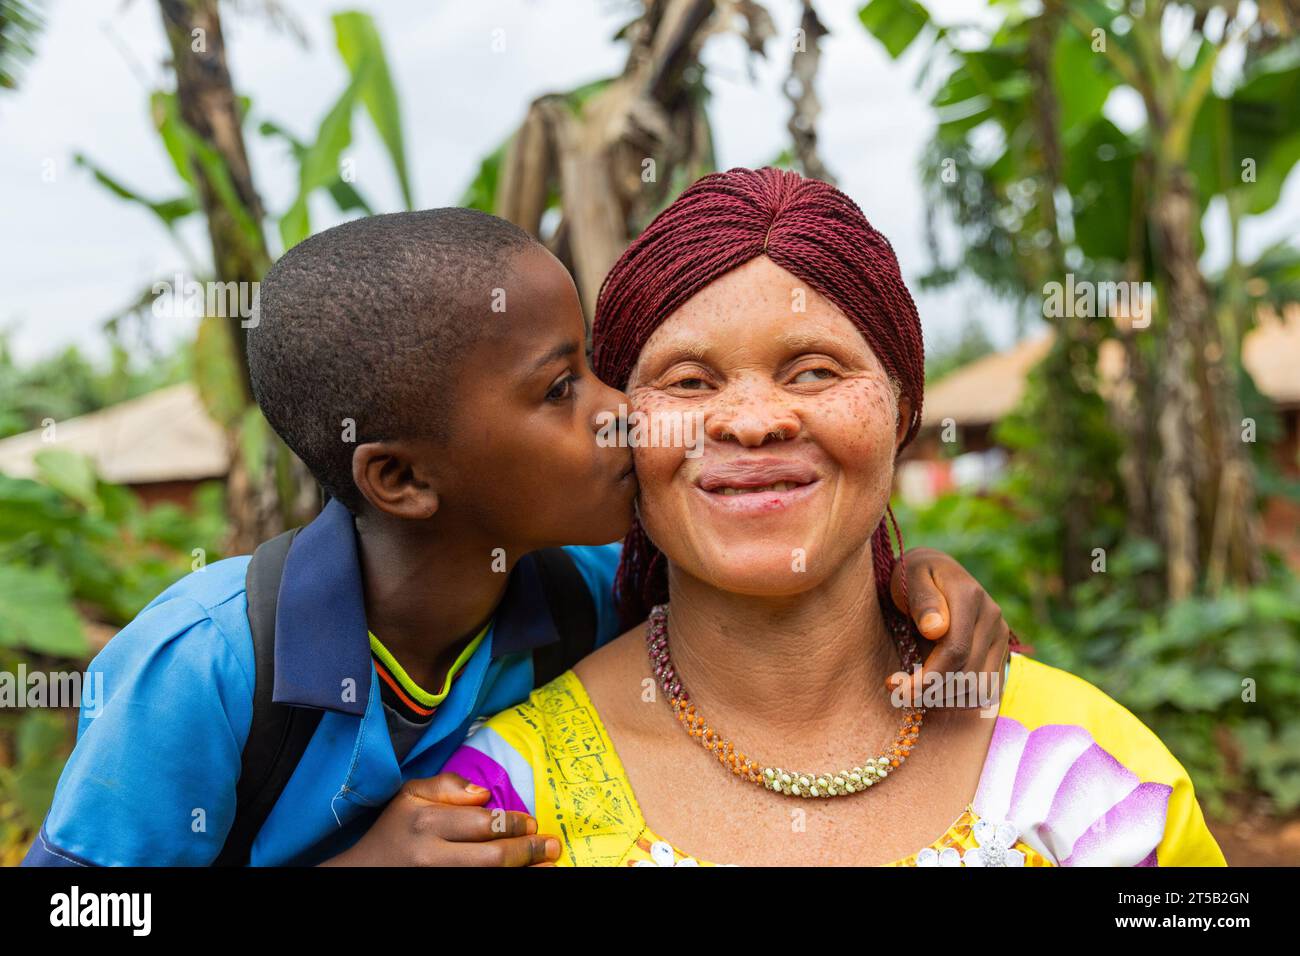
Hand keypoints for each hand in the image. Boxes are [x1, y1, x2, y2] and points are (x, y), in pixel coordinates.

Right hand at [318, 772, 560, 865]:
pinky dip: (506, 881)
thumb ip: (447, 786)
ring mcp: (440, 879)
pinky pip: (482, 886)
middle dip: (529, 850)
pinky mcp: (443, 890)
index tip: (532, 821)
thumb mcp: (410, 795)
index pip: (483, 824)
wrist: (364, 873)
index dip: (514, 824)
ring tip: (548, 865)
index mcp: (428, 824)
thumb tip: (484, 794)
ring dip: (524, 871)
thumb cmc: (395, 830)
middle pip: (493, 857)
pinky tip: (522, 875)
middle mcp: (434, 856)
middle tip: (551, 845)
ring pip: (491, 877)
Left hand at [887, 547, 1012, 708]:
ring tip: (915, 688)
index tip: (896, 687)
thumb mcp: (910, 578)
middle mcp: (992, 617)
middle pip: (968, 674)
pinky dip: (959, 698)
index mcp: (970, 596)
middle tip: (899, 691)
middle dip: (930, 691)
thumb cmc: (916, 576)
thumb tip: (935, 629)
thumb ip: (922, 600)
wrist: (938, 571)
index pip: (955, 650)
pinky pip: (987, 690)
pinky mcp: (1001, 651)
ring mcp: (1001, 635)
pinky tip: (934, 690)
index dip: (927, 676)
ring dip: (945, 698)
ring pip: (980, 688)